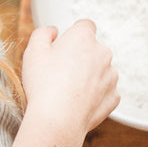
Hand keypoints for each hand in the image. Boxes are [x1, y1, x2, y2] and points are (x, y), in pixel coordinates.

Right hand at [19, 21, 118, 142]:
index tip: (65, 47)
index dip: (74, 36)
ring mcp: (111, 75)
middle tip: (60, 73)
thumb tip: (53, 31)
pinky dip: (94, 95)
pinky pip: (104, 91)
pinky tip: (78, 102)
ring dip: (89, 77)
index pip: (85, 26)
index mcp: (83, 38)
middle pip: (93, 50)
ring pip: (100, 71)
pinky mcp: (114, 96)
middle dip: (81, 58)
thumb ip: (43, 33)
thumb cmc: (44, 85)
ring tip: (68, 90)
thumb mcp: (33, 52)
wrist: (58, 120)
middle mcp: (102, 53)